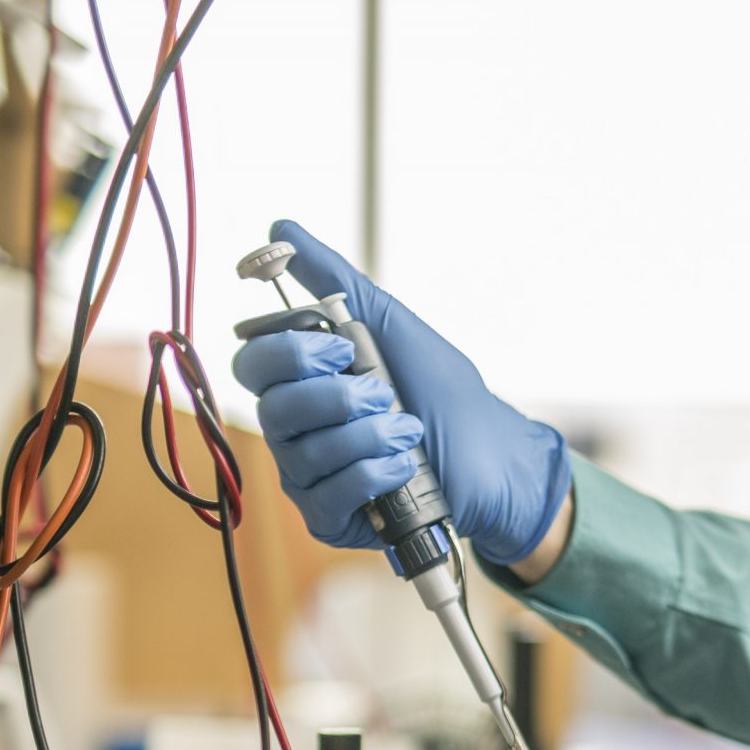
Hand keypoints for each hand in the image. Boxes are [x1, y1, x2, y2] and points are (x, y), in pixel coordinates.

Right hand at [229, 220, 570, 565]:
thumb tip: (282, 230)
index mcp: (303, 382)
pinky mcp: (333, 519)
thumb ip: (335, 283)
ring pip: (301, 455)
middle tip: (382, 394)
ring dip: (364, 436)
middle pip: (271, 409)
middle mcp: (298, 430)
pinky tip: (403, 465)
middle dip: (334, 398)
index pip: (253, 365)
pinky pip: (326, 498)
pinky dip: (370, 474)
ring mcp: (312, 477)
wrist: (496, 458)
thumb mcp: (393, 328)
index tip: (340, 350)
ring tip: (408, 432)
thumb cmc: (445, 394)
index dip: (289, 354)